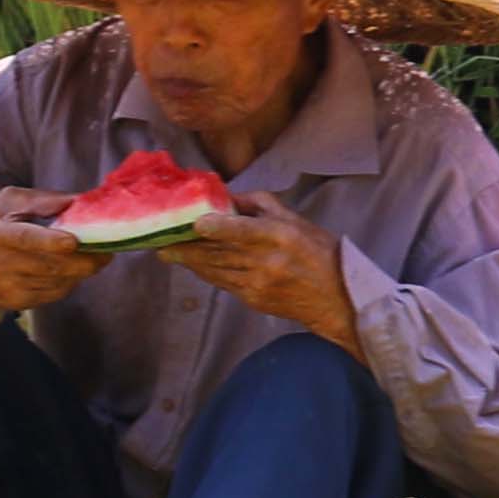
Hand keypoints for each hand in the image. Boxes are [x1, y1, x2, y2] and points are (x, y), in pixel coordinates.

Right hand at [0, 192, 113, 327]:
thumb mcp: (2, 205)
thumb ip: (39, 199)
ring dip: (84, 270)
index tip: (74, 240)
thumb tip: (77, 201)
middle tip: (108, 247)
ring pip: (56, 281)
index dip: (49, 241)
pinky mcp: (19, 303)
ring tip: (100, 255)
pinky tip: (79, 268)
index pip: (21, 239)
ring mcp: (7, 288)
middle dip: (84, 258)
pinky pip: (55, 293)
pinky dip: (73, 280)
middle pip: (48, 265)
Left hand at [156, 189, 361, 347]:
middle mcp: (267, 261)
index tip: (194, 223)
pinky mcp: (253, 299)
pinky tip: (193, 264)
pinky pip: (222, 283)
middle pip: (219, 252)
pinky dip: (206, 272)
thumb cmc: (319, 253)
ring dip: (189, 261)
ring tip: (167, 251)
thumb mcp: (296, 220)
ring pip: (215, 269)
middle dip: (188, 246)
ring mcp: (258, 284)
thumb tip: (227, 197)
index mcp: (280, 236)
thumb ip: (260, 205)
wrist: (337, 299)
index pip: (243, 231)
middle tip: (161, 238)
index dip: (217, 227)